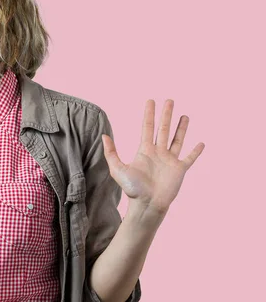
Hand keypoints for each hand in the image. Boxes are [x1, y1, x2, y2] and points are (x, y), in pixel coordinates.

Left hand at [101, 99, 204, 214]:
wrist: (147, 205)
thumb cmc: (132, 189)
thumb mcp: (118, 169)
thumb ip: (111, 153)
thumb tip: (104, 136)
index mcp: (144, 150)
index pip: (147, 127)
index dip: (149, 114)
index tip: (150, 101)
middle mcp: (158, 153)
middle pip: (163, 129)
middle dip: (166, 115)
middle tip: (169, 100)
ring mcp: (169, 161)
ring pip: (177, 140)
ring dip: (181, 128)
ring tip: (184, 115)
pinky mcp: (179, 170)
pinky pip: (189, 158)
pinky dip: (195, 151)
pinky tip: (201, 143)